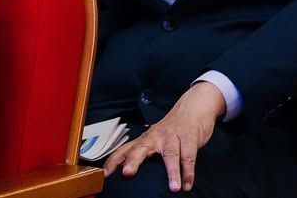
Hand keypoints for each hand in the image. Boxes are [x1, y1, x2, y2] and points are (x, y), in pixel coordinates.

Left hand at [103, 82, 225, 191]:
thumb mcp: (155, 140)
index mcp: (145, 139)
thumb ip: (146, 155)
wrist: (191, 109)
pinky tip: (187, 184)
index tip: (105, 173)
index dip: (114, 161)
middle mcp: (155, 137)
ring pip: (171, 154)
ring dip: (173, 172)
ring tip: (173, 188)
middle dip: (133, 160)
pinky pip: (188, 157)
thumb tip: (131, 173)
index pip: (125, 149)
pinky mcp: (188, 138)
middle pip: (141, 148)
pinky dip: (188, 173)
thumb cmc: (171, 129)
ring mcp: (172, 137)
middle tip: (127, 173)